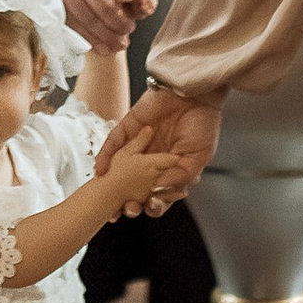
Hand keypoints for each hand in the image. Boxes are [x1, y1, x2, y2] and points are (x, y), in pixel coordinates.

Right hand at [30, 0, 155, 52]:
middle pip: (103, 7)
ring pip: (87, 20)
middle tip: (128, 31)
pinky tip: (99, 44)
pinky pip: (71, 24)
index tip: (135, 10)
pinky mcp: (47, 1)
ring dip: (105, 36)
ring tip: (118, 44)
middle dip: (120, 24)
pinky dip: (87, 38)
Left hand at [96, 81, 221, 209]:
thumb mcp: (198, 157)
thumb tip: (158, 191)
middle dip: (131, 201)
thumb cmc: (202, 124)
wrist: (196, 94)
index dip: (153, 204)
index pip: (158, 194)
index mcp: (170, 170)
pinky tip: (100, 171)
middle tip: (128, 209)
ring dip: (113, 184)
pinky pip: (112, 144)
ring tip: (110, 198)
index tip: (150, 207)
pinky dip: (105, 157)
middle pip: (136, 187)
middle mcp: (152, 160)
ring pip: (121, 169)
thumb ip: (180, 176)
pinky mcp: (129, 128)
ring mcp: (139, 145)